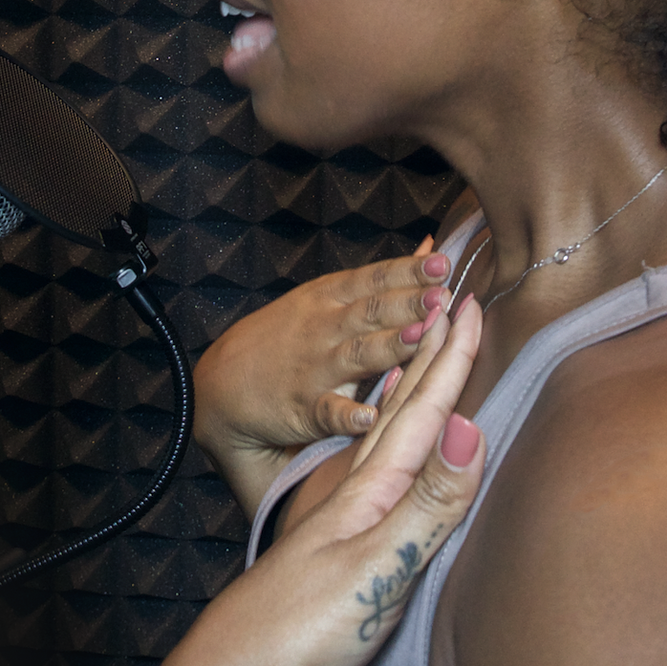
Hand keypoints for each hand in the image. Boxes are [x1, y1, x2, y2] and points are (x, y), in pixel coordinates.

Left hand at [155, 297, 486, 665]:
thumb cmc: (299, 631)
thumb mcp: (375, 570)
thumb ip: (425, 503)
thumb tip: (467, 425)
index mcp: (369, 490)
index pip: (419, 412)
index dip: (449, 361)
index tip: (470, 305)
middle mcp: (354, 492)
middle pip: (399, 409)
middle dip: (430, 354)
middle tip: (451, 296)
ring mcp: (339, 515)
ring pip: (382, 430)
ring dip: (406, 381)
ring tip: (418, 339)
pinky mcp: (333, 543)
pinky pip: (367, 463)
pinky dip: (382, 433)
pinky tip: (380, 431)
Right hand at [195, 242, 453, 512]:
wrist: (223, 384)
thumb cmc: (288, 336)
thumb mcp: (328, 295)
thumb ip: (383, 278)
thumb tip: (431, 247)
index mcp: (332, 298)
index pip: (375, 279)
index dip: (408, 271)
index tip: (444, 263)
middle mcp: (326, 328)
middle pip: (371, 311)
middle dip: (408, 303)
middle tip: (442, 296)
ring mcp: (315, 368)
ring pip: (357, 355)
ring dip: (389, 346)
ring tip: (420, 340)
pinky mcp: (305, 409)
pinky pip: (328, 412)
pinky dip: (347, 415)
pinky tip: (370, 418)